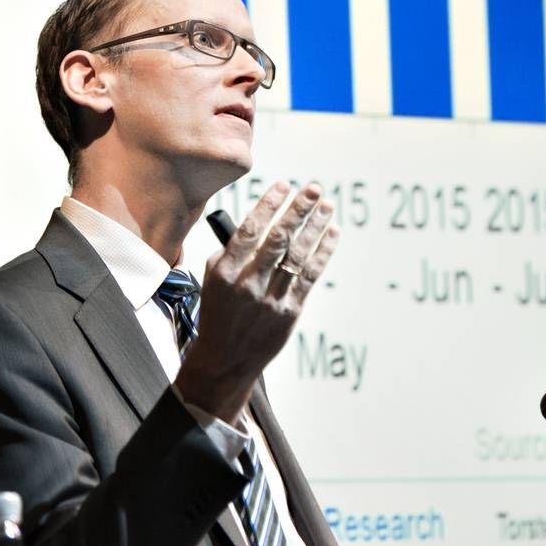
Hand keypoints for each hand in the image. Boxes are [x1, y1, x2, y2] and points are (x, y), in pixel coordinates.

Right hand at [175, 181, 339, 422]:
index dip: (268, 206)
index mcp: (225, 274)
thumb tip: (257, 222)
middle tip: (313, 188)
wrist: (225, 360)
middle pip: (278, 240)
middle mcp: (249, 285)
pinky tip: (332, 233)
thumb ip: (230, 252)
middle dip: (298, 211)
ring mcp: (271, 300)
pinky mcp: (290, 312)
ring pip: (298, 257)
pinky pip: (310, 277)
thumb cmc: (218, 312)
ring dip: (316, 228)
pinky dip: (323, 253)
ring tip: (327, 205)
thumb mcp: (212, 281)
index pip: (249, 231)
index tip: (283, 185)